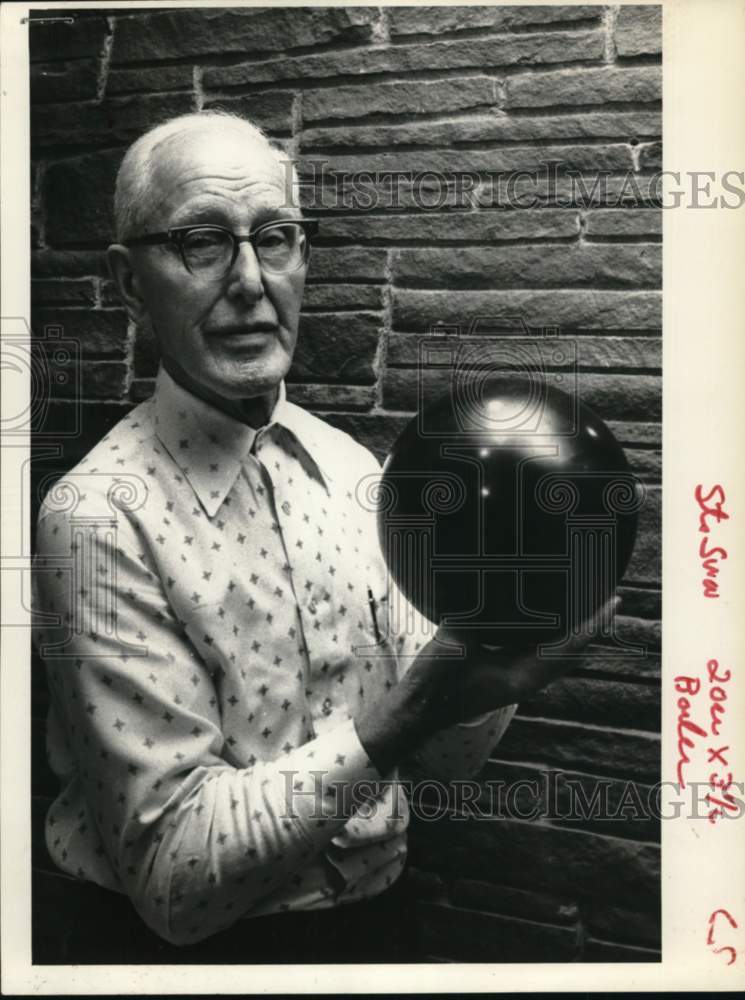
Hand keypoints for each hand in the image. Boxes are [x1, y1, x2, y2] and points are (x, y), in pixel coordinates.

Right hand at [355, 595, 619, 774]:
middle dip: (590, 625)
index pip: (568, 646)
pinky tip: (550, 622)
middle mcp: (526, 681)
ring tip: (587, 606)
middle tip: (608, 597)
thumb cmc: (434, 683)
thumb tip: (489, 586)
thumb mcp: (454, 641)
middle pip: (571, 651)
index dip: (592, 623)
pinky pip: (540, 655)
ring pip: (558, 655)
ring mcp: (517, 681)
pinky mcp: (506, 677)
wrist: (418, 712)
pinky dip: (553, 637)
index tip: (613, 602)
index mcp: (522, 677)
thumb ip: (475, 616)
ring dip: (574, 632)